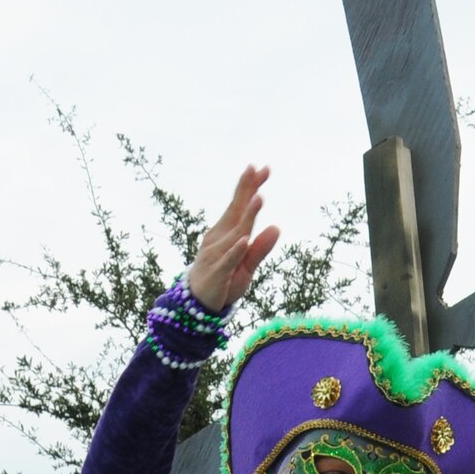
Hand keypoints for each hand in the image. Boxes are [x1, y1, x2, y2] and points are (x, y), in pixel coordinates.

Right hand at [184, 165, 280, 314]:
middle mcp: (219, 239)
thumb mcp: (246, 266)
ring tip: (259, 198)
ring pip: (235, 233)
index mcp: (226, 233)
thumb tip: (277, 227)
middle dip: (246, 190)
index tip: (263, 168)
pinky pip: (228, 260)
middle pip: (235, 211)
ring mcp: (216, 255)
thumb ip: (260, 248)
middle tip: (256, 169)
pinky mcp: (217, 273)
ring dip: (247, 216)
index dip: (250, 188)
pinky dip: (235, 250)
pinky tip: (244, 239)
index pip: (240, 207)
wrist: (197, 305)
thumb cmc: (224, 282)